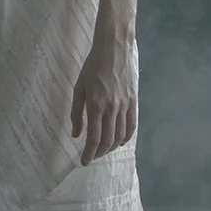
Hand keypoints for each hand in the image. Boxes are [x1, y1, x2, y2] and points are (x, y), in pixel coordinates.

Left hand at [71, 38, 136, 165]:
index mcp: (95, 105)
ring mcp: (126, 106)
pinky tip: (120, 142)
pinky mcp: (135, 102)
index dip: (89, 153)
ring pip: (120, 135)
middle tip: (91, 157)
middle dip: (99, 153)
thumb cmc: (92, 66)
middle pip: (107, 140)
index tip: (83, 162)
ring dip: (111, 147)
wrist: (115, 49)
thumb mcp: (78, 87)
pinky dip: (126, 137)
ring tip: (102, 151)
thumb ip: (77, 112)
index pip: (94, 137)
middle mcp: (112, 108)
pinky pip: (132, 125)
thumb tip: (76, 134)